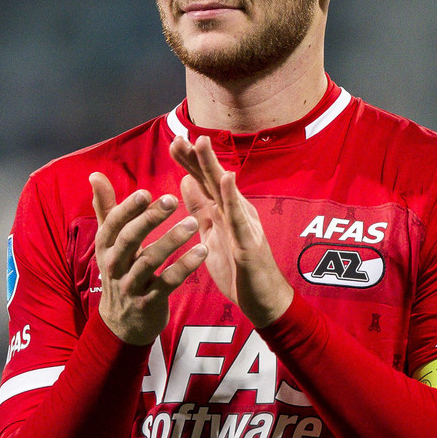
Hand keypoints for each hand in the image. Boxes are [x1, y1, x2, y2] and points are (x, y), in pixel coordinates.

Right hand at [90, 172, 206, 345]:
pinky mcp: (149, 302)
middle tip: (172, 200)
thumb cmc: (120, 271)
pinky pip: (168, 282)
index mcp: (106, 247)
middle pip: (129, 239)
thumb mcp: (109, 242)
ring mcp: (131, 285)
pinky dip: (185, 266)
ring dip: (171, 240)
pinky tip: (202, 251)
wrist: (122, 323)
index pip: (113, 224)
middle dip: (150, 219)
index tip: (146, 192)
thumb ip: (105, 208)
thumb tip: (95, 174)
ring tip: (193, 223)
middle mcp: (115, 265)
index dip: (128, 208)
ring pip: (150, 261)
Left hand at [169, 135, 293, 326]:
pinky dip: (232, 197)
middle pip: (213, 180)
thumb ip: (200, 209)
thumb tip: (185, 181)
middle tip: (182, 136)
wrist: (262, 301)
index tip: (174, 142)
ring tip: (202, 143)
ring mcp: (244, 225)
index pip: (203, 182)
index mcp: (224, 211)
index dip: (189, 162)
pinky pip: (239, 218)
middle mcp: (235, 212)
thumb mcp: (211, 235)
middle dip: (197, 157)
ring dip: (213, 167)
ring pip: (226, 192)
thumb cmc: (237, 268)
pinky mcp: (248, 243)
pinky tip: (228, 179)